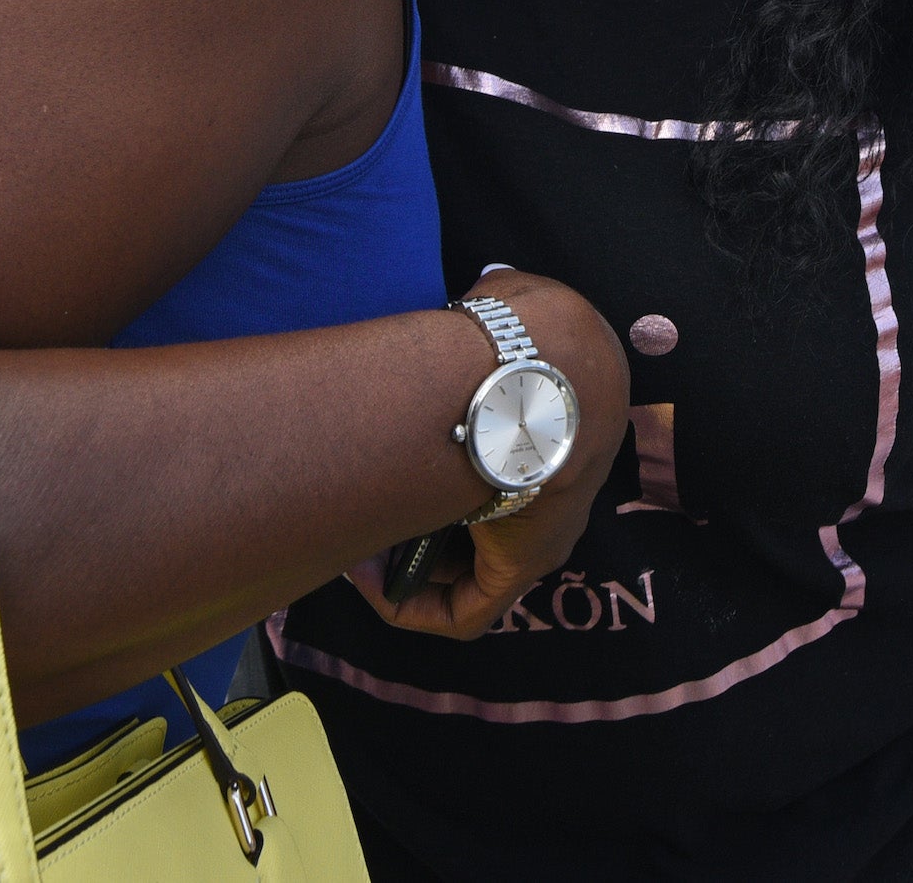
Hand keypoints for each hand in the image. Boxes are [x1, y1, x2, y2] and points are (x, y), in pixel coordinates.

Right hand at [347, 270, 627, 640]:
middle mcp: (557, 491)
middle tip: (366, 510)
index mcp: (557, 430)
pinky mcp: (524, 563)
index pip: (504, 466)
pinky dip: (411, 605)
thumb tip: (475, 298)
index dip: (446, 470)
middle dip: (418, 523)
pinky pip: (467, 613)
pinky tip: (369, 577)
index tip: (400, 461)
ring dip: (407, 560)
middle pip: (484, 526)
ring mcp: (545, 531)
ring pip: (471, 567)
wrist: (546, 359)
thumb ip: (490, 314)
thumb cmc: (522, 328)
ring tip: (355, 536)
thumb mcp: (504, 309)